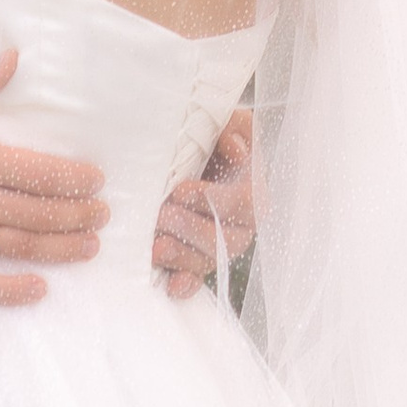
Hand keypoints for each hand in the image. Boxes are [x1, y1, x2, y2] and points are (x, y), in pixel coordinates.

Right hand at [0, 54, 107, 308]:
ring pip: (19, 246)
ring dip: (59, 248)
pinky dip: (10, 291)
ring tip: (89, 245)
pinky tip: (38, 289)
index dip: (71, 178)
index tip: (96, 181)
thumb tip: (13, 57)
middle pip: (36, 212)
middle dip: (76, 214)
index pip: (35, 172)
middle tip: (102, 214)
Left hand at [152, 108, 256, 300]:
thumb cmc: (206, 132)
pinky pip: (197, 277)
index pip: (244, 202)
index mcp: (251, 187)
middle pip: (227, 238)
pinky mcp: (197, 257)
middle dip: (191, 229)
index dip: (214, 200)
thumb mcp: (224, 120)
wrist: (186, 146)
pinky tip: (171, 286)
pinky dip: (185, 283)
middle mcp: (241, 222)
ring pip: (210, 259)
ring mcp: (219, 242)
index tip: (180, 190)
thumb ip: (234, 129)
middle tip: (160, 217)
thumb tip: (235, 149)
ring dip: (183, 256)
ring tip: (155, 247)